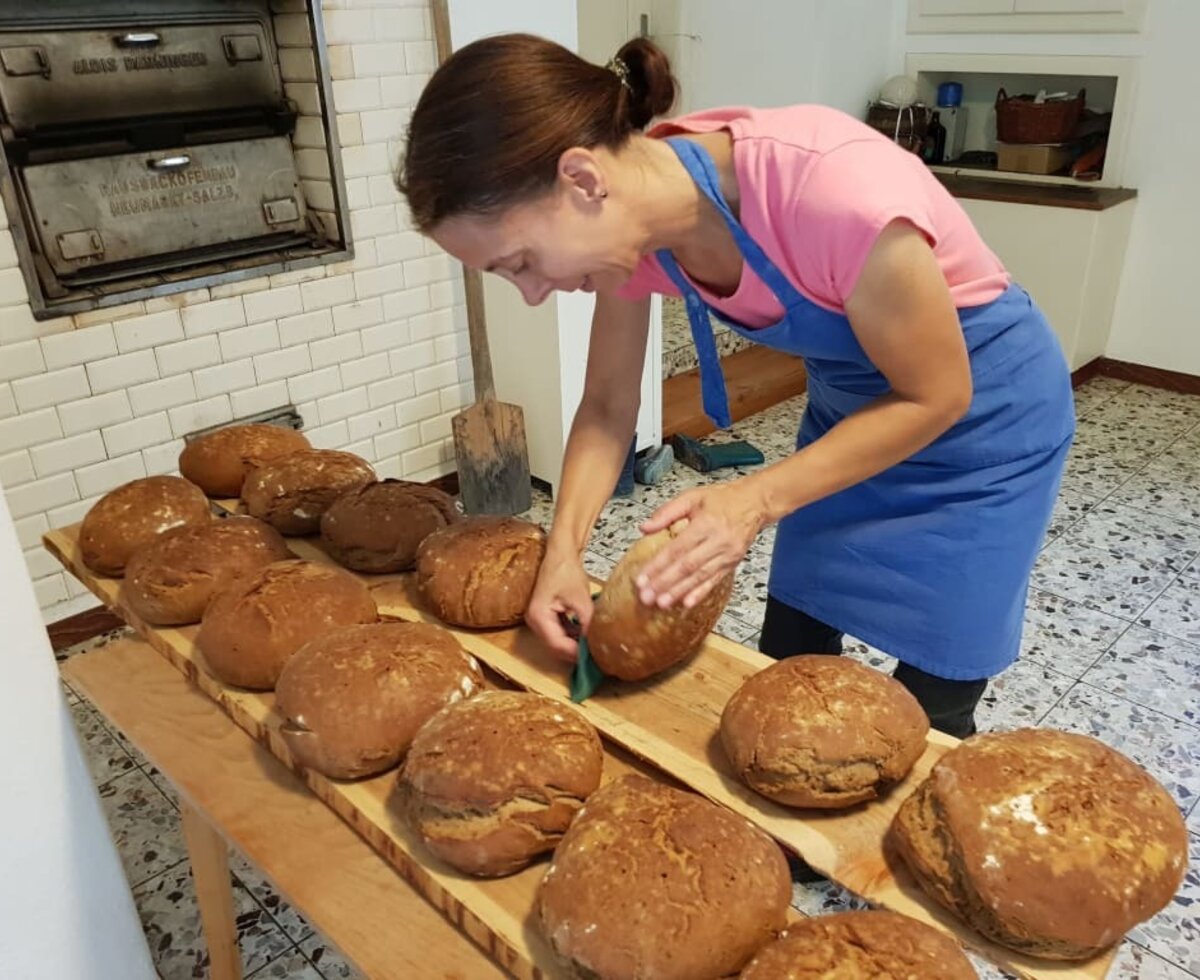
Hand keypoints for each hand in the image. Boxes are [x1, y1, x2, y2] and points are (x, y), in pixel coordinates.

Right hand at [525, 541, 594, 662]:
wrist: (561, 554)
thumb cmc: (565, 570)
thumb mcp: (581, 599)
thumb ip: (588, 623)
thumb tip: (595, 643)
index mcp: (538, 617)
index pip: (557, 645)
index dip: (576, 653)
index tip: (593, 657)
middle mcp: (534, 621)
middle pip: (555, 647)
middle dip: (575, 651)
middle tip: (595, 655)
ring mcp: (539, 620)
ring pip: (557, 642)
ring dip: (574, 645)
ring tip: (592, 646)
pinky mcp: (546, 618)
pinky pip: (558, 634)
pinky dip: (572, 637)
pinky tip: (585, 635)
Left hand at [636, 478, 769, 610]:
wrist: (756, 502)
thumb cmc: (724, 498)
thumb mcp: (692, 497)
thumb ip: (667, 512)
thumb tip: (644, 527)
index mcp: (705, 523)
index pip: (677, 549)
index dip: (658, 565)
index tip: (642, 578)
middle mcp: (717, 541)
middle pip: (687, 566)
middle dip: (665, 583)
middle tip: (647, 596)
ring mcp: (727, 554)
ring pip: (700, 577)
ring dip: (679, 591)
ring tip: (662, 603)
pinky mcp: (732, 563)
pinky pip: (714, 581)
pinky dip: (700, 593)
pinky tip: (687, 603)